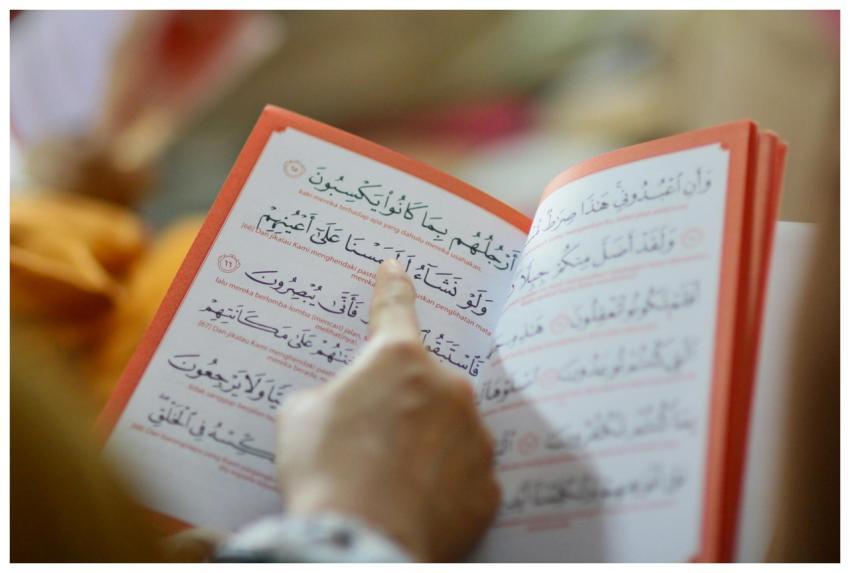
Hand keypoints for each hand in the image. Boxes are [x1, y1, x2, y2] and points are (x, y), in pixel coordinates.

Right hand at [276, 259, 499, 561]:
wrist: (360, 542)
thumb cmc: (323, 473)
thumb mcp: (298, 417)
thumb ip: (326, 395)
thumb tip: (336, 404)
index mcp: (399, 359)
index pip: (395, 308)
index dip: (392, 286)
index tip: (397, 267)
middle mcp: (448, 388)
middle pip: (424, 382)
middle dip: (402, 402)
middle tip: (372, 437)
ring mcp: (474, 437)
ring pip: (449, 428)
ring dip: (426, 443)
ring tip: (391, 479)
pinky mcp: (488, 486)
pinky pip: (464, 473)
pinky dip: (444, 483)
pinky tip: (416, 502)